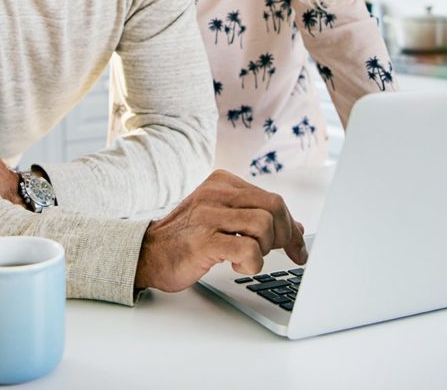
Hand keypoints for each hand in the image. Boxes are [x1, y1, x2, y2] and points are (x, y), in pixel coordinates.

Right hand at [133, 170, 306, 292]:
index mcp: (222, 182)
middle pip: (274, 207)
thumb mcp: (222, 217)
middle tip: (277, 253)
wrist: (147, 253)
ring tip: (249, 256)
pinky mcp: (204, 241)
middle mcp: (215, 194)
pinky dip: (252, 262)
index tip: (298, 248)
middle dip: (284, 236)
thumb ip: (255, 217)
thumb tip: (296, 228)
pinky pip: (248, 249)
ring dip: (265, 249)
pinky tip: (237, 264)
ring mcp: (208, 216)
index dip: (291, 226)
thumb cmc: (188, 237)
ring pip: (264, 225)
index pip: (272, 198)